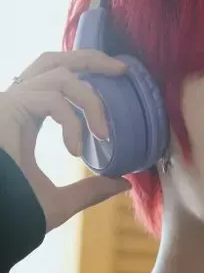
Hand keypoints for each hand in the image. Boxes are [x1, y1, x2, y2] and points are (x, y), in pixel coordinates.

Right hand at [0, 50, 130, 231]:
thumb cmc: (11, 214)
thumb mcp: (59, 201)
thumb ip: (90, 190)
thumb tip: (123, 183)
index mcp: (29, 117)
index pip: (59, 79)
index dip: (88, 72)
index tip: (119, 79)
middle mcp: (18, 104)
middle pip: (55, 60)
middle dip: (92, 59)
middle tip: (122, 70)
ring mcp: (9, 103)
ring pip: (59, 74)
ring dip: (90, 100)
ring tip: (104, 133)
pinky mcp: (5, 108)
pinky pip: (50, 99)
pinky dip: (71, 121)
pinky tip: (74, 149)